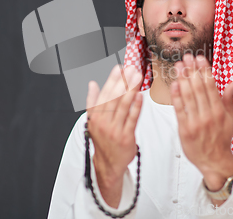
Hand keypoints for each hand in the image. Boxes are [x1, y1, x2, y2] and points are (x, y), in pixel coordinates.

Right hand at [86, 65, 142, 207]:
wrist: (108, 164)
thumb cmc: (103, 140)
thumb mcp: (93, 121)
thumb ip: (93, 102)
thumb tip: (92, 84)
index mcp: (95, 117)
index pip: (104, 94)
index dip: (112, 80)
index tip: (119, 68)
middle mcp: (103, 122)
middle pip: (114, 98)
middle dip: (123, 82)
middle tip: (131, 68)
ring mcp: (114, 130)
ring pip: (123, 106)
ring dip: (131, 90)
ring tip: (137, 78)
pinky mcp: (126, 137)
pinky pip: (131, 119)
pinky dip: (136, 107)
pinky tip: (140, 96)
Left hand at [170, 54, 232, 191]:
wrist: (214, 161)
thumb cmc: (221, 139)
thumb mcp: (230, 119)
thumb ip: (228, 100)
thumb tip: (231, 83)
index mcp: (219, 111)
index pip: (211, 86)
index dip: (204, 70)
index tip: (199, 58)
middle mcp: (208, 114)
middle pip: (198, 87)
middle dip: (192, 70)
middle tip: (186, 56)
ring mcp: (196, 122)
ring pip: (188, 96)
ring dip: (183, 79)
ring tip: (178, 65)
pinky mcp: (185, 129)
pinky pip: (179, 110)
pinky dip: (176, 96)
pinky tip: (174, 84)